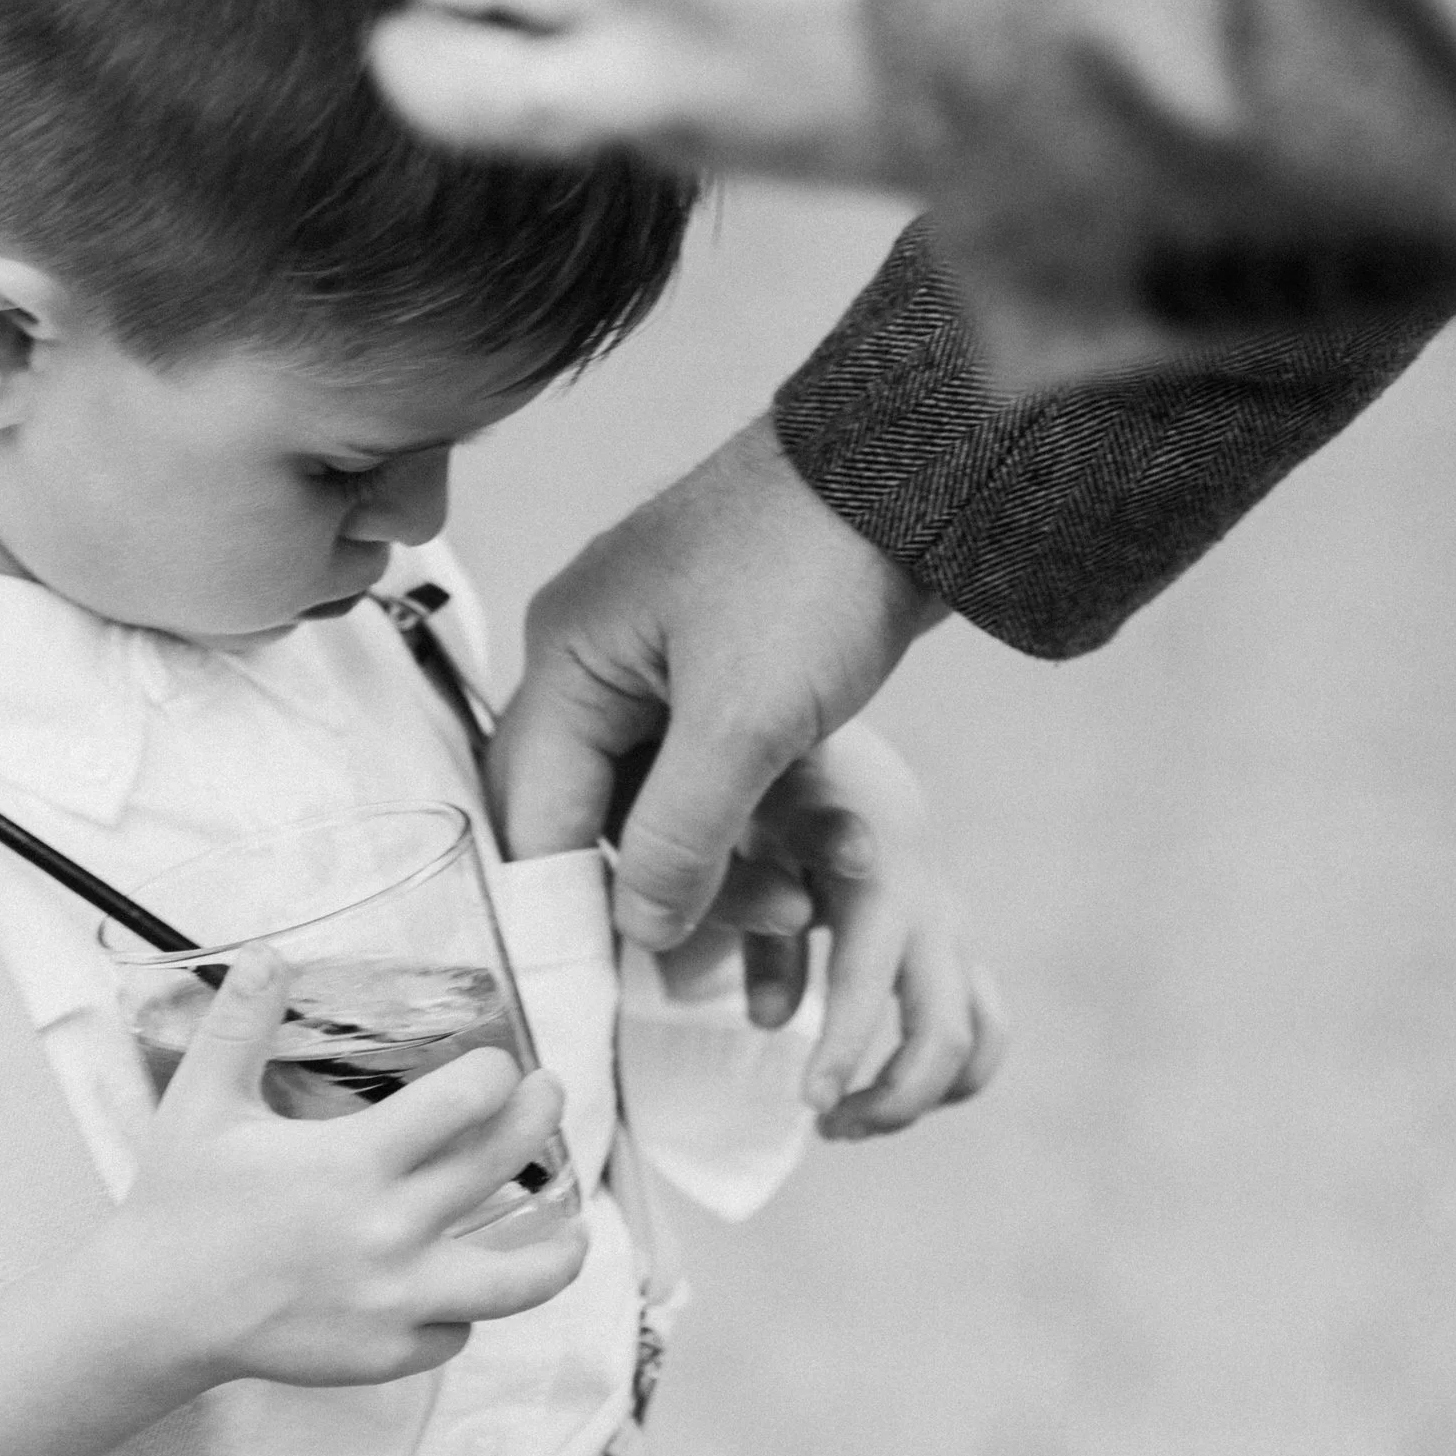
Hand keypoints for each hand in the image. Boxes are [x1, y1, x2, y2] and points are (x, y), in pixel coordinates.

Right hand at [104, 951, 586, 1392]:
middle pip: (501, 1168)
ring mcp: (395, 1301)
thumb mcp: (203, 1101)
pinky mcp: (386, 1353)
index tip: (495, 1064)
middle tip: (548, 1097)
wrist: (151, 1313)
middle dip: (537, 1120)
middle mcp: (389, 1233)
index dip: (492, 1073)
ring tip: (575, 1230)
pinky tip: (461, 1284)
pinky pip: (456, 1331)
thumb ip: (241, 1023)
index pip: (465, 1102)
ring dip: (558, 1253)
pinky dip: (466, 1308)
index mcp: (353, 1163)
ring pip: (516, 1282)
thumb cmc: (179, 1204)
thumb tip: (270, 953)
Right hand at [491, 416, 942, 946]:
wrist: (921, 474)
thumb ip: (676, 838)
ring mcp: (656, 660)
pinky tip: (809, 861)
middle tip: (741, 941)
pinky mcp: (721, 666)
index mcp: (565, 657)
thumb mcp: (743, 724)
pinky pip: (706, 771)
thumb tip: (636, 933)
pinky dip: (748, 822)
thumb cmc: (814, 575)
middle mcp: (592, 658)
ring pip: (655, 801)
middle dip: (658, 889)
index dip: (569, 905)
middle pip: (588, 814)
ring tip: (806, 904)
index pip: (534, 814)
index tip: (614, 981)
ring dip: (720, 861)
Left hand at [677, 726, 1006, 1134]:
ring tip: (846, 1122)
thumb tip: (774, 1020)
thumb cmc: (769, 786)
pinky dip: (940, 1072)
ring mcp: (948, 928)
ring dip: (922, 1092)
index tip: (811, 1106)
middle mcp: (928, 908)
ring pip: (978, 1035)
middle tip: (825, 1126)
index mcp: (876, 877)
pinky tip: (871, 1091)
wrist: (828, 743)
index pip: (870, 981)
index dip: (844, 1049)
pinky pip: (976, 1022)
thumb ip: (748, 908)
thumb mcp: (745, 829)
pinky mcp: (949, 943)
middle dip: (894, 1095)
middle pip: (947, 1031)